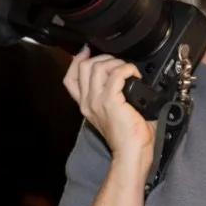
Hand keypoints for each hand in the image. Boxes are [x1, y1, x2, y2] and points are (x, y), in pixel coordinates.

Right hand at [63, 47, 154, 170]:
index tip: (86, 51)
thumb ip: (112, 96)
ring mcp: (96, 101)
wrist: (131, 154)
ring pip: (97, 67)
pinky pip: (116, 74)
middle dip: (102, 58)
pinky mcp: (110, 101)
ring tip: (127, 70)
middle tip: (117, 63)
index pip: (71, 78)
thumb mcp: (114, 113)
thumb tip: (123, 78)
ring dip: (115, 63)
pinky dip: (127, 69)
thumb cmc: (129, 138)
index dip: (77, 60)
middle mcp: (87, 103)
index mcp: (86, 105)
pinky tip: (134, 74)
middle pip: (84, 67)